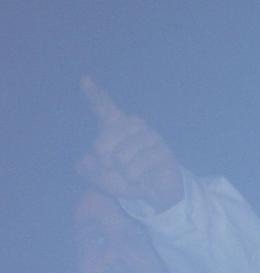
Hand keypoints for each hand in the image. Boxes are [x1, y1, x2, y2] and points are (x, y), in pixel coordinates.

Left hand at [77, 76, 183, 212]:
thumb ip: (87, 169)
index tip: (85, 80)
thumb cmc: (126, 178)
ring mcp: (149, 136)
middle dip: (104, 163)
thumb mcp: (102, 177)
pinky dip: (133, 179)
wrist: (154, 192)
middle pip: (101, 143)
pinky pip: (135, 169)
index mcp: (116, 125)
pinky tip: (142, 178)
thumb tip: (85, 159)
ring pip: (119, 158)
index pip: (103, 107)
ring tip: (132, 174)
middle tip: (117, 168)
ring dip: (122, 173)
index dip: (93, 94)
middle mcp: (133, 125)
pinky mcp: (162, 151)